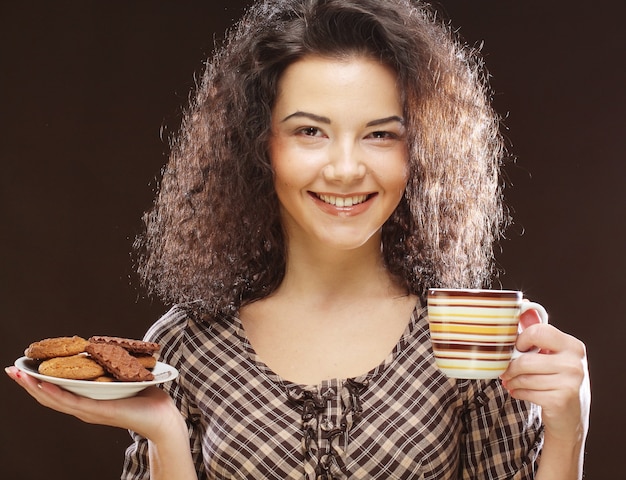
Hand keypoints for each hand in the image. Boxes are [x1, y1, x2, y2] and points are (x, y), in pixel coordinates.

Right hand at [5, 366, 180, 442]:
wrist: (164, 419)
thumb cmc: (148, 400)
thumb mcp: (125, 380)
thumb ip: (114, 369)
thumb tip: (110, 350)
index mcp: (89, 401)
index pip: (58, 391)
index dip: (38, 381)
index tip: (23, 369)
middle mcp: (85, 408)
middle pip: (50, 396)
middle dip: (28, 383)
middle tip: (11, 369)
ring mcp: (90, 411)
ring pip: (56, 400)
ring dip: (36, 387)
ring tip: (20, 376)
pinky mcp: (99, 411)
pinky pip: (73, 402)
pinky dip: (57, 394)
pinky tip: (44, 385)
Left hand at [500, 310, 590, 442]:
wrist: (570, 417)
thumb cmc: (556, 380)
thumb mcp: (552, 355)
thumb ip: (538, 333)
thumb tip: (525, 304)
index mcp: (572, 345)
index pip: (538, 331)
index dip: (521, 339)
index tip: (517, 348)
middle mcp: (575, 362)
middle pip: (525, 359)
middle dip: (510, 367)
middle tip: (505, 371)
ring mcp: (571, 382)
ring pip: (524, 377)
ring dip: (512, 381)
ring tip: (511, 383)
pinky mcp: (561, 400)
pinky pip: (526, 391)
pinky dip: (517, 392)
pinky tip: (519, 392)